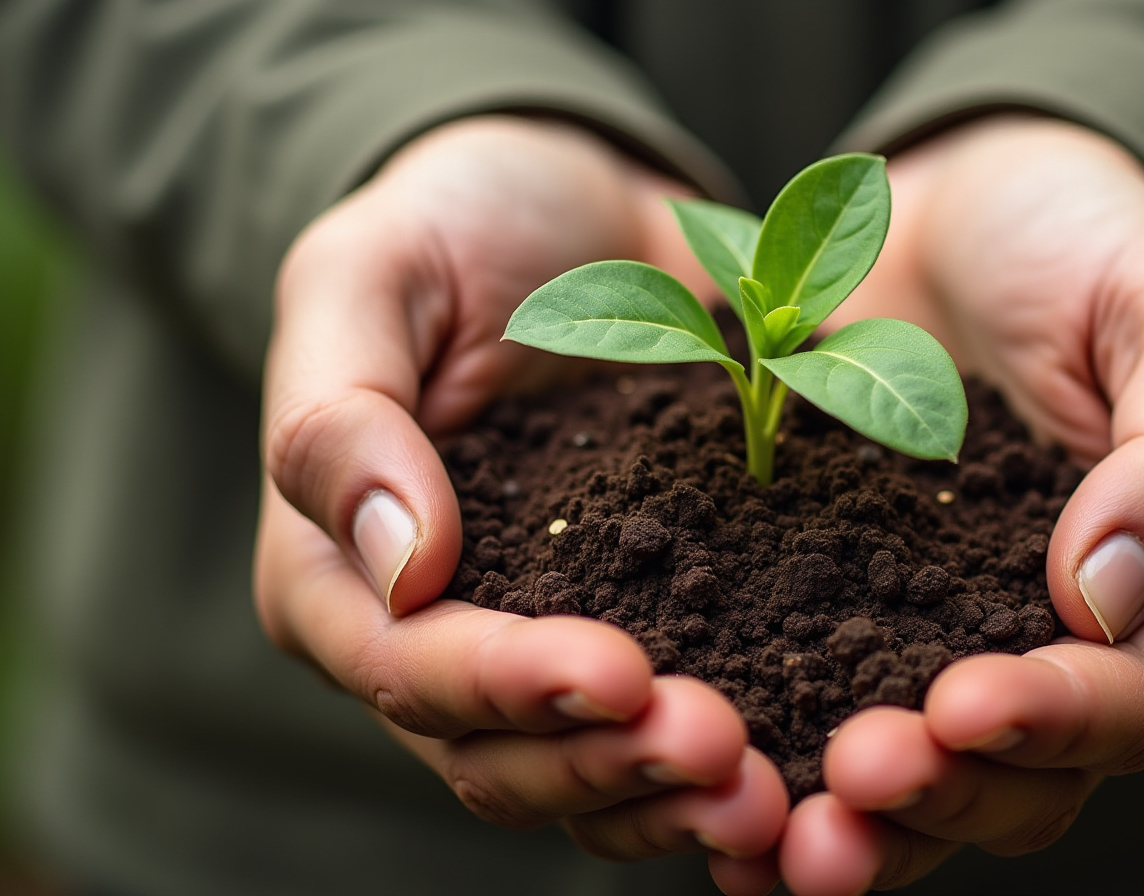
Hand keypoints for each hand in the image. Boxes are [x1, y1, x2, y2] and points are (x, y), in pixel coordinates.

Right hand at [252, 116, 784, 874]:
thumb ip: (343, 417)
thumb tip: (405, 569)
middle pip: (500, 759)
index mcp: (334, 575)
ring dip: (674, 801)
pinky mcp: (650, 642)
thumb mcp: (367, 273)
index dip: (507, 686)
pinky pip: (673, 737)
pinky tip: (809, 772)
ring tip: (771, 790)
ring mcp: (545, 655)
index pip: (405, 670)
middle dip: (607, 764)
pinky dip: (729, 770)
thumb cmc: (451, 223)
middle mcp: (432, 646)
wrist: (580, 209)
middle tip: (722, 748)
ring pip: (590, 781)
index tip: (617, 671)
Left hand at [776, 116, 1143, 893]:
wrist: (965, 205)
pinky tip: (702, 797)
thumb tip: (1112, 597)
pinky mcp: (848, 632)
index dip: (1058, 720)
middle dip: (941, 793)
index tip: (963, 705)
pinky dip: (772, 778)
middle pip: (1029, 783)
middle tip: (853, 778)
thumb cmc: (1091, 241)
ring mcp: (955, 656)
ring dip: (856, 826)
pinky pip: (816, 726)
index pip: (1140, 701)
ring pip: (925, 788)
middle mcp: (1075, 661)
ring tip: (770, 839)